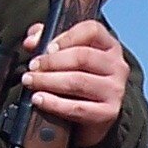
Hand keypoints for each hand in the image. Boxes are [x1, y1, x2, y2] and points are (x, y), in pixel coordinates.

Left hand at [20, 18, 126, 147]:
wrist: (93, 118)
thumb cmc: (77, 80)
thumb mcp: (66, 56)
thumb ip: (46, 41)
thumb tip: (31, 41)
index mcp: (109, 46)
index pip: (92, 30)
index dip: (67, 37)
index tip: (47, 47)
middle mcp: (117, 66)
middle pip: (83, 56)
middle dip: (52, 61)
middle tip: (32, 67)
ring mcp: (114, 90)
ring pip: (78, 81)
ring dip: (48, 81)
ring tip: (30, 82)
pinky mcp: (108, 113)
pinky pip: (78, 108)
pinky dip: (54, 104)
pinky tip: (39, 99)